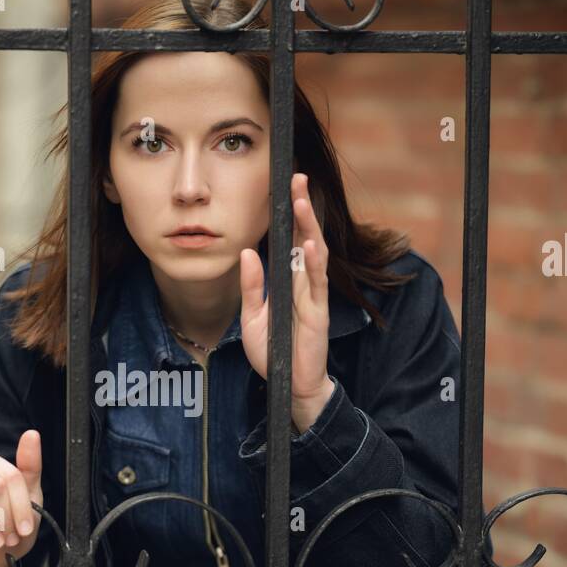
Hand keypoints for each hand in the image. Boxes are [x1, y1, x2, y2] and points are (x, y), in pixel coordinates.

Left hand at [239, 172, 335, 431]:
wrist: (289, 387)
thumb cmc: (273, 353)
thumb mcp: (252, 317)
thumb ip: (252, 286)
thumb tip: (247, 252)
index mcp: (287, 282)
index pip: (288, 241)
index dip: (287, 216)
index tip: (284, 187)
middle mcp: (303, 284)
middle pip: (303, 238)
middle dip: (300, 209)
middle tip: (297, 180)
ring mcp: (313, 297)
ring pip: (313, 254)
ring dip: (309, 227)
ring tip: (302, 201)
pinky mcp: (318, 313)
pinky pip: (317, 285)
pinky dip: (314, 264)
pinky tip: (311, 245)